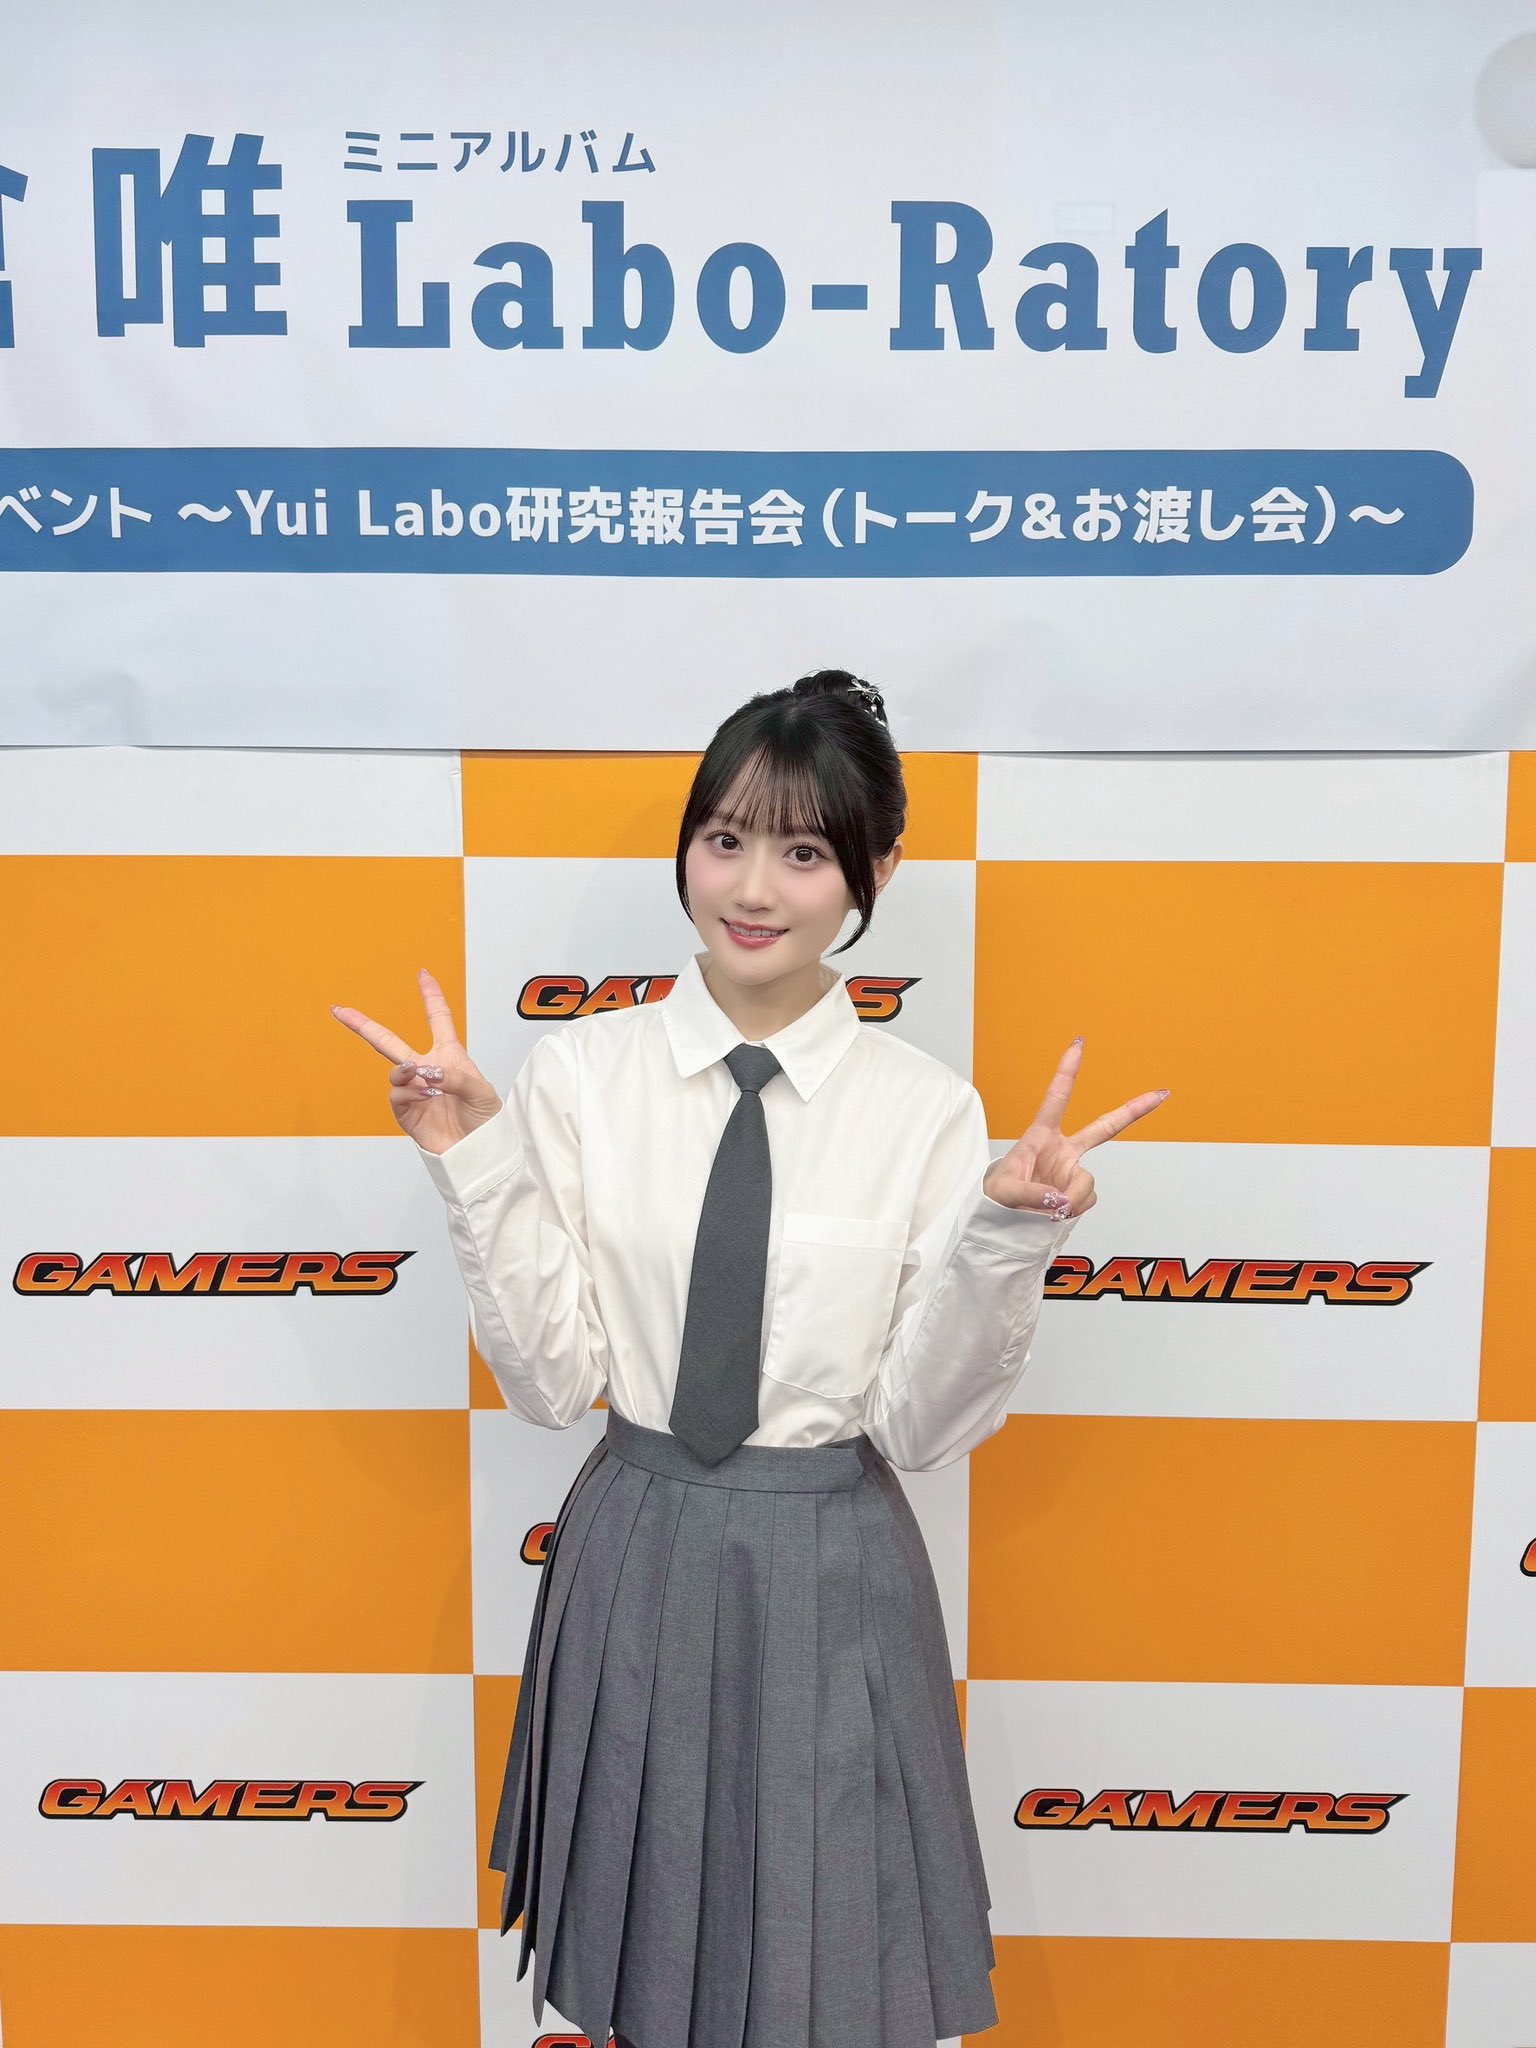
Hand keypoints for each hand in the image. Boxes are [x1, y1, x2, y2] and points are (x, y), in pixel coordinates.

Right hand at [330, 968, 502, 1154]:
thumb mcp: (480, 1090)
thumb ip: (455, 1075)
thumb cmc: (484, 1118)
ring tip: (421, 1076)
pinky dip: (409, 1092)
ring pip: (394, 1071)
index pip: (438, 1019)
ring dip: (405, 1071)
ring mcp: (414, 1091)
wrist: (478, 1151)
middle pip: (389, 1042)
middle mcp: (426, 1070)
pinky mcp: (407, 1114)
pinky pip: (397, 1096)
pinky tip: (427, 1095)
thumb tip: (424, 1070)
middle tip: (339, 1010)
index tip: (423, 975)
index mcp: (448, 1055)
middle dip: (363, 1025)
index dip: (431, 996)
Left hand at [982, 1038, 1168, 1218]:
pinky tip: (1053, 1212)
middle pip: (1104, 1128)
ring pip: (1087, 1184)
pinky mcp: (1078, 1193)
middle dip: (1133, 1110)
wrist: (1001, 1217)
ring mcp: (1073, 1172)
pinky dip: (1072, 1210)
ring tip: (1043, 1207)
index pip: (1056, 1098)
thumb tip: (1063, 1199)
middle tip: (1161, 1094)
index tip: (1079, 1044)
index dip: (1067, 1071)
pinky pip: (1086, 1201)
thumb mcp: (1005, 1191)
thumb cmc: (998, 1194)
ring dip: (1069, 1199)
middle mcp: (1063, 1151)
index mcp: (1041, 1136)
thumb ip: (1032, 1193)